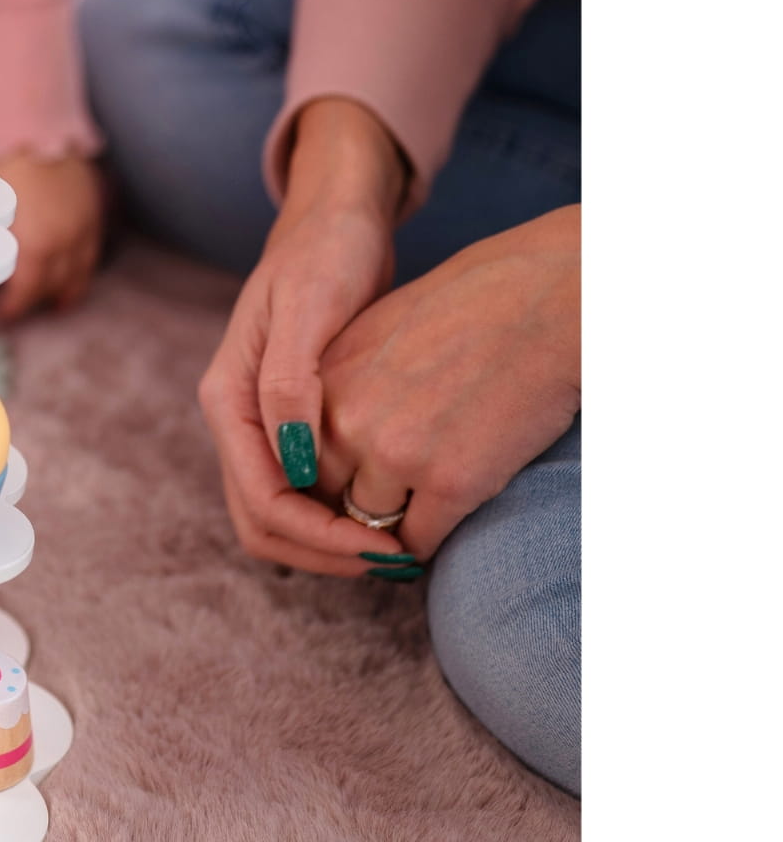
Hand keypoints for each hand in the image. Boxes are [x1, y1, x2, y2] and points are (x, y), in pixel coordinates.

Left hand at [0, 150, 103, 319]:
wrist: (32, 121)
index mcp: (35, 247)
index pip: (27, 292)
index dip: (15, 309)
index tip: (3, 317)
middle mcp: (65, 241)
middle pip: (58, 285)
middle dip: (41, 300)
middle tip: (28, 308)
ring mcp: (84, 223)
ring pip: (83, 269)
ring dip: (70, 289)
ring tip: (60, 301)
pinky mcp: (94, 205)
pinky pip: (94, 245)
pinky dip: (84, 262)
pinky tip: (76, 264)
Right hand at [198, 98, 411, 575]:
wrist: (337, 218)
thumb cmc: (324, 252)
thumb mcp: (308, 305)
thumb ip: (290, 381)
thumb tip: (293, 459)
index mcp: (226, 399)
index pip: (261, 500)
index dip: (318, 538)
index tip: (380, 548)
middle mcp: (236, 420)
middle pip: (261, 522)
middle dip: (320, 553)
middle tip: (390, 560)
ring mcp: (262, 424)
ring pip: (279, 515)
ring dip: (328, 543)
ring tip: (391, 546)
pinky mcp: (293, 422)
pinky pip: (304, 491)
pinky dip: (338, 515)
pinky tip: (384, 513)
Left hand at [316, 206, 579, 563]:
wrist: (545, 299)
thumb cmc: (471, 308)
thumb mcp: (377, 334)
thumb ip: (342, 388)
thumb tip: (323, 441)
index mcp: (322, 382)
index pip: (296, 457)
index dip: (322, 476)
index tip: (346, 484)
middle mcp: (346, 420)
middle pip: (325, 497)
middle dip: (347, 509)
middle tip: (380, 511)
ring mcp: (394, 454)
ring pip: (369, 526)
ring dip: (390, 528)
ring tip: (416, 513)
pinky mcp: (450, 482)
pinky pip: (419, 541)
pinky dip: (428, 543)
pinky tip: (443, 521)